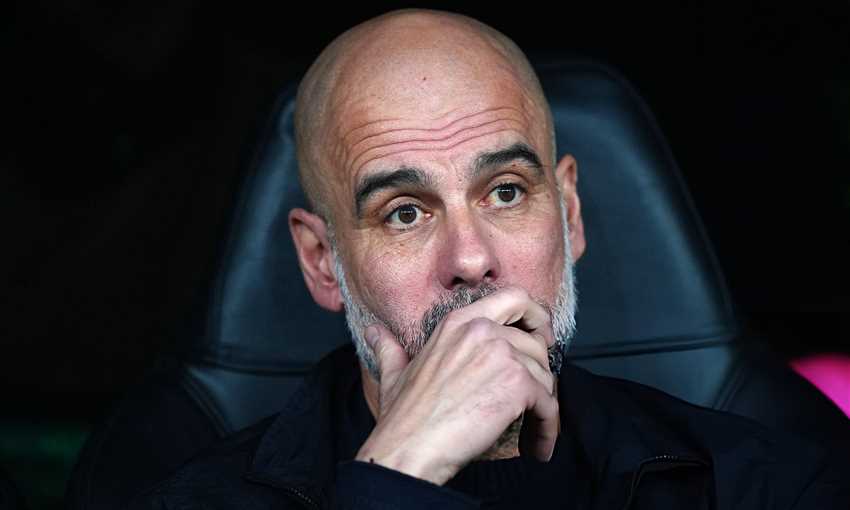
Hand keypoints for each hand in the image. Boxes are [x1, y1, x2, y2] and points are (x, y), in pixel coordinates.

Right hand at [354, 286, 558, 485]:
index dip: (535, 315)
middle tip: (539, 391)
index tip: (539, 336)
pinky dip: (548, 429)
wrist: (408, 449)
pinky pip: (549, 404)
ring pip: (546, 374)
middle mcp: (482, 330)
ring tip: (531, 428)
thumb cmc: (402, 418)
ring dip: (543, 406)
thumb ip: (390, 348)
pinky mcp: (517, 383)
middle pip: (536, 341)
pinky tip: (536, 446)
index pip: (514, 297)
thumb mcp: (394, 373)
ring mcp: (501, 354)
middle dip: (542, 369)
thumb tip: (373, 332)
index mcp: (457, 322)